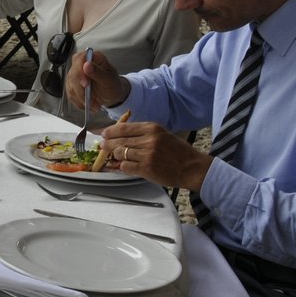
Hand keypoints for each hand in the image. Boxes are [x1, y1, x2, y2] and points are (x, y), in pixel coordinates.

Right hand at [66, 49, 130, 109]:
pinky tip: (89, 104)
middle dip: (82, 91)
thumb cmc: (112, 84)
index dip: (80, 71)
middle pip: (73, 75)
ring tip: (95, 104)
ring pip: (71, 87)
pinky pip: (71, 95)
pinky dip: (80, 103)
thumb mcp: (110, 79)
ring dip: (83, 99)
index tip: (85, 84)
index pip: (80, 59)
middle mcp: (80, 64)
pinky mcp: (71, 86)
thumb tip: (87, 65)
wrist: (111, 95)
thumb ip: (98, 72)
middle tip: (92, 100)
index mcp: (91, 57)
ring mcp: (74, 75)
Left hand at [97, 121, 211, 191]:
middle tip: (103, 146)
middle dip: (108, 143)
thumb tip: (122, 135)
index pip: (124, 127)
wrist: (192, 167)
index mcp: (152, 128)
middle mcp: (149, 139)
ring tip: (114, 157)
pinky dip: (121, 166)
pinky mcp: (146, 168)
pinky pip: (125, 166)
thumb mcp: (162, 135)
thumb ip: (143, 134)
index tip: (104, 133)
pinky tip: (122, 166)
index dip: (111, 131)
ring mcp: (147, 154)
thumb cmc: (178, 152)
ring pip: (120, 153)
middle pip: (119, 140)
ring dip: (115, 156)